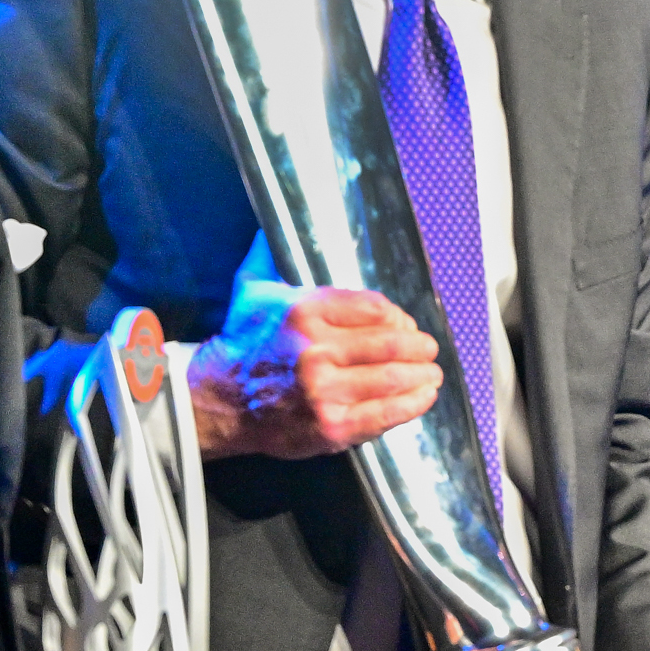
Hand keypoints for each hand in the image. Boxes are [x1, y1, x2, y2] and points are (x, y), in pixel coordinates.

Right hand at [190, 279, 439, 458]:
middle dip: (419, 346)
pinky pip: (384, 414)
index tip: (404, 324)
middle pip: (392, 344)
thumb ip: (269, 255)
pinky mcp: (332, 427)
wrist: (217, 402)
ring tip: (432, 373)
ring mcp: (325, 392)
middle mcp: (316, 352)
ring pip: (394, 378)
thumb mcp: (251, 290)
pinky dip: (412, 405)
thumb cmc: (241, 344)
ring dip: (423, 375)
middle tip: (428, 349)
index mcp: (304, 313)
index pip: (375, 308)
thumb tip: (270, 223)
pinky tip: (423, 397)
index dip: (399, 316)